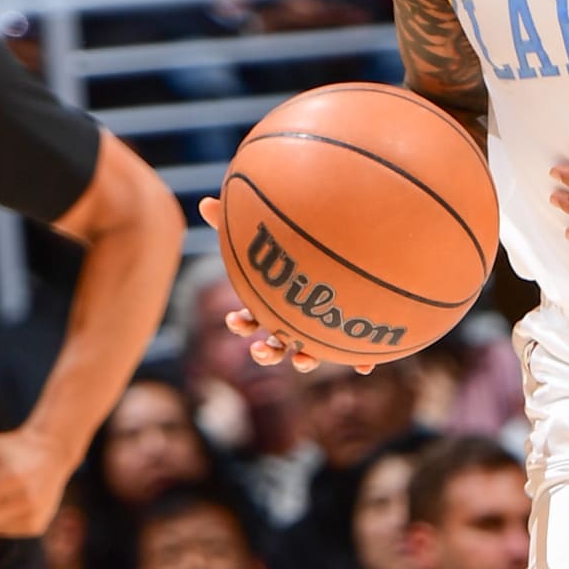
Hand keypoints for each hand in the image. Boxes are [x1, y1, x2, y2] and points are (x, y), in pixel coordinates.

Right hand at [199, 195, 373, 374]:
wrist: (349, 249)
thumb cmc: (300, 239)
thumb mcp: (269, 230)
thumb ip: (240, 219)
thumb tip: (205, 201)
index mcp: (273, 304)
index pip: (250, 318)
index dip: (240, 322)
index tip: (233, 319)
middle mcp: (295, 322)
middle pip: (275, 345)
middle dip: (265, 353)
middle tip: (259, 350)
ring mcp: (322, 331)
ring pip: (309, 354)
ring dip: (304, 361)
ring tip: (303, 359)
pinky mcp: (350, 334)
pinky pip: (353, 352)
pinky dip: (358, 362)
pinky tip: (363, 367)